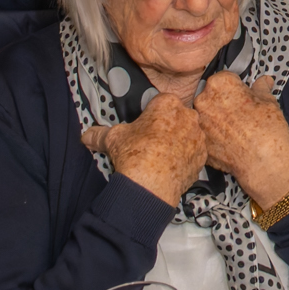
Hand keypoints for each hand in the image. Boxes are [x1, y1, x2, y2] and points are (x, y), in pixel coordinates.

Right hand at [81, 87, 209, 202]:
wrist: (150, 186)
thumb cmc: (133, 155)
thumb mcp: (112, 139)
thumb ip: (99, 133)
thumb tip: (86, 135)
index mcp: (167, 103)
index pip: (160, 102)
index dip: (151, 115)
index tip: (145, 127)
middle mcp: (188, 115)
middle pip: (177, 117)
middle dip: (167, 127)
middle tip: (153, 143)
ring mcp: (198, 136)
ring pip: (188, 134)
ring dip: (179, 142)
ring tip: (162, 157)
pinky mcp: (202, 155)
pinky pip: (194, 152)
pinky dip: (186, 158)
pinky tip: (172, 167)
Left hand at [194, 72, 288, 207]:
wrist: (262, 159)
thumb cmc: (267, 125)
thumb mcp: (268, 100)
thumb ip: (261, 88)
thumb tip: (264, 81)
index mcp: (219, 83)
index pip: (224, 79)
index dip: (235, 87)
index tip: (242, 96)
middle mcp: (203, 100)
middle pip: (210, 97)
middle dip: (221, 103)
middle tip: (238, 114)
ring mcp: (198, 123)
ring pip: (205, 117)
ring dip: (215, 120)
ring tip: (233, 131)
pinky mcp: (199, 143)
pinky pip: (205, 136)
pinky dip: (214, 138)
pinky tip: (228, 144)